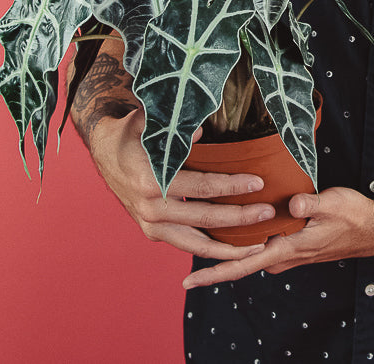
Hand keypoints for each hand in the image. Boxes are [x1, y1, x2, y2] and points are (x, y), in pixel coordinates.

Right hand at [88, 107, 275, 260]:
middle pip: (205, 218)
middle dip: (240, 218)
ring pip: (196, 244)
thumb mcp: (148, 123)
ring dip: (229, 248)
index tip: (258, 183)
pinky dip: (210, 250)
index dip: (232, 186)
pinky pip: (186, 245)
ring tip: (257, 247)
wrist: (105, 152)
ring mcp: (151, 225)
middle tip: (268, 214)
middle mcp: (152, 210)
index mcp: (152, 183)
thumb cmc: (132, 133)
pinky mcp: (153, 233)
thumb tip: (202, 132)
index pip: (202, 187)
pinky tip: (233, 250)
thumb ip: (176, 128)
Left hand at [183, 186, 373, 287]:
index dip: (215, 273)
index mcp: (287, 249)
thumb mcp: (333, 204)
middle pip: (238, 263)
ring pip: (248, 255)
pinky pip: (258, 247)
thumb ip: (311, 204)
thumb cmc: (352, 216)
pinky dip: (241, 243)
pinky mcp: (289, 244)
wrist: (370, 228)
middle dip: (210, 262)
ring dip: (225, 252)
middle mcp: (282, 255)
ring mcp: (285, 252)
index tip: (188, 281)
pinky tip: (229, 228)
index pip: (244, 266)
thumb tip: (293, 204)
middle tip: (180, 249)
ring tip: (197, 235)